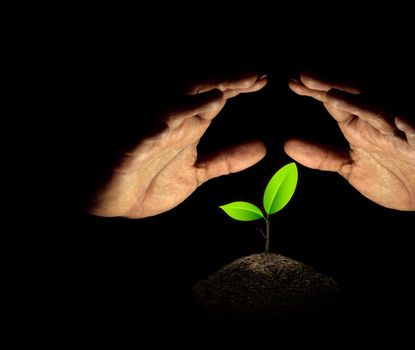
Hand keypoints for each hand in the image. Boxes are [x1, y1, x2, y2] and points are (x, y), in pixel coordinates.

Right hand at [88, 73, 266, 217]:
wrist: (110, 200)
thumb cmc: (150, 180)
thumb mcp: (196, 173)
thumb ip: (226, 160)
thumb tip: (263, 147)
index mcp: (188, 125)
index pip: (216, 97)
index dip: (238, 86)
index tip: (264, 80)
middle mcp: (170, 123)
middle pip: (197, 94)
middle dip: (223, 82)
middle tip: (251, 76)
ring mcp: (148, 136)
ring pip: (168, 111)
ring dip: (191, 103)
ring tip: (217, 99)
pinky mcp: (126, 154)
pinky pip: (136, 141)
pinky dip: (148, 135)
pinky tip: (162, 132)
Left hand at [286, 72, 414, 210]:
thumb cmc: (396, 177)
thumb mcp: (353, 169)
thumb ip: (323, 156)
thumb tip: (287, 144)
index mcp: (361, 127)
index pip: (335, 105)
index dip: (315, 93)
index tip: (292, 83)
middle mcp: (379, 124)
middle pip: (354, 99)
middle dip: (331, 87)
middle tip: (306, 76)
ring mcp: (402, 134)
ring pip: (380, 113)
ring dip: (358, 104)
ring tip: (334, 96)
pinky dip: (409, 126)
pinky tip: (397, 120)